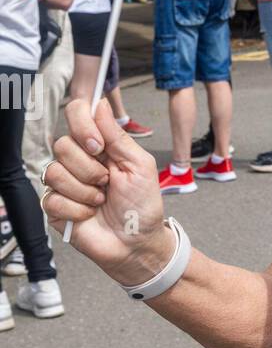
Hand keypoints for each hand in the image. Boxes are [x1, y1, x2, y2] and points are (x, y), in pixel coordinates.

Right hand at [42, 98, 173, 284]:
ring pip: (54, 171)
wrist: (138, 243)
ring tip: (101, 200)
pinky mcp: (55, 207)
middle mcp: (78, 160)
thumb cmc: (142, 205)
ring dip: (84, 190)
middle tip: (107, 182)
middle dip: (89, 167)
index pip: (76, 115)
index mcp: (99, 145)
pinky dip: (76, 209)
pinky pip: (53, 198)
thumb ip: (118, 135)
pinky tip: (89, 215)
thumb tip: (100, 104)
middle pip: (62, 144)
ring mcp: (64, 183)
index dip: (82, 125)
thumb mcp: (139, 166)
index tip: (99, 146)